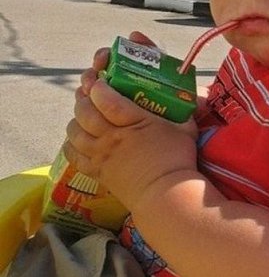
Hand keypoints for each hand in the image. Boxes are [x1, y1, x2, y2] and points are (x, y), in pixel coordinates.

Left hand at [65, 32, 197, 208]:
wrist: (166, 196)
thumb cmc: (178, 160)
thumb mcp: (185, 129)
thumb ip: (183, 111)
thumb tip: (190, 98)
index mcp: (132, 122)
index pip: (105, 98)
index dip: (99, 86)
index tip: (101, 80)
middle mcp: (111, 137)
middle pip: (84, 112)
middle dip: (83, 97)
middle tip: (89, 92)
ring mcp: (101, 156)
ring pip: (74, 131)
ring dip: (75, 119)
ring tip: (83, 114)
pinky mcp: (97, 173)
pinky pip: (73, 155)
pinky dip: (71, 144)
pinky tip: (77, 139)